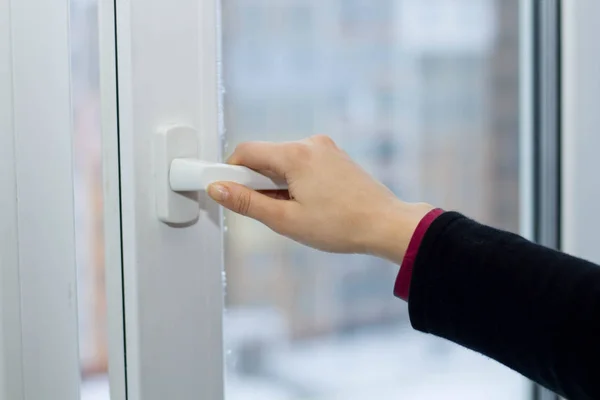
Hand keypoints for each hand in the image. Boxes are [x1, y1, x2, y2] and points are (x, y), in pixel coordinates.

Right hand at [207, 135, 432, 263]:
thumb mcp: (286, 220)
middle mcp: (310, 144)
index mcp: (296, 154)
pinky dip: (295, 181)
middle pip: (265, 156)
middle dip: (257, 181)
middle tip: (267, 209)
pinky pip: (303, 163)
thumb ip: (247, 202)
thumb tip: (219, 189)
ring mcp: (326, 148)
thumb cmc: (342, 225)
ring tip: (294, 211)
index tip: (224, 190)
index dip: (229, 172)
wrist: (385, 224)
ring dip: (277, 184)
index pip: (246, 152)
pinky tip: (308, 203)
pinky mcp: (335, 157)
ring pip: (284, 161)